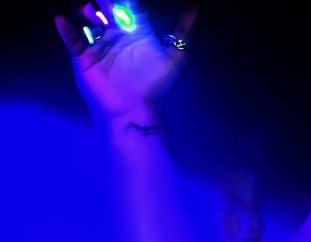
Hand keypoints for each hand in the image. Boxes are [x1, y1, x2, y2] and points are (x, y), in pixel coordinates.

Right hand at [54, 0, 198, 124]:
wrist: (135, 110)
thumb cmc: (156, 86)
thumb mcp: (175, 57)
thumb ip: (184, 32)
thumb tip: (196, 6)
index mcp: (136, 32)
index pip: (129, 6)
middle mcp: (116, 35)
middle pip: (106, 8)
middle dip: (105, 0)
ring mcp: (99, 44)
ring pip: (87, 19)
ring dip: (85, 9)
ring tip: (88, 9)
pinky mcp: (83, 57)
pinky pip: (72, 39)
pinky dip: (66, 28)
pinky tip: (63, 19)